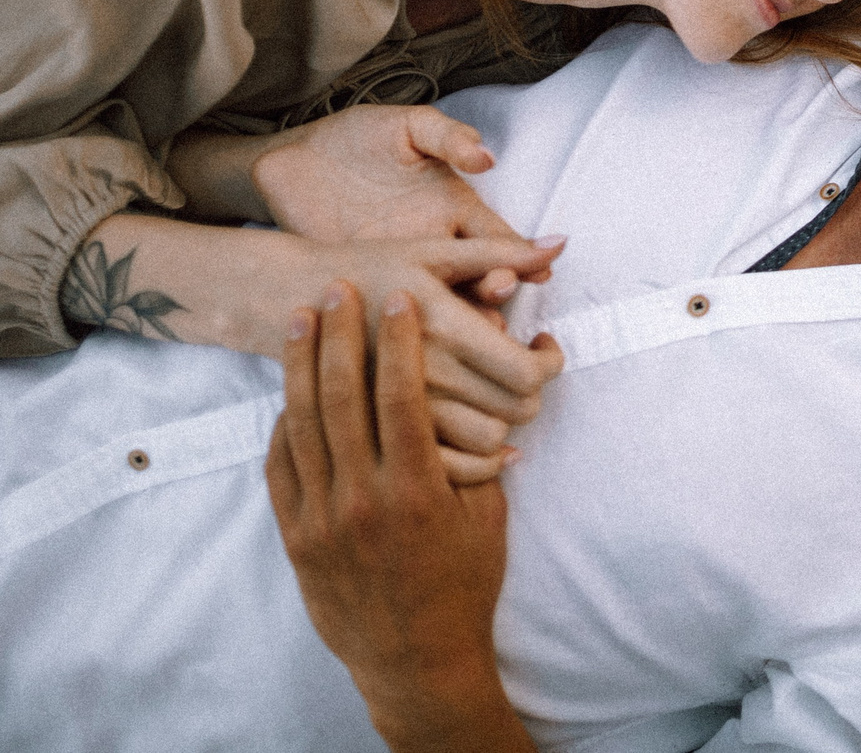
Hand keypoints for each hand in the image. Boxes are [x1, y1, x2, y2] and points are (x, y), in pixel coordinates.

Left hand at [254, 105, 551, 306]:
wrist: (291, 160)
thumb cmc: (356, 137)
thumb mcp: (407, 127)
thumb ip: (447, 137)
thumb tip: (485, 158)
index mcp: (454, 208)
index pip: (498, 238)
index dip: (523, 254)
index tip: (541, 267)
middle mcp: (435, 245)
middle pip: (478, 278)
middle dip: (494, 287)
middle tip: (498, 288)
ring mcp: (400, 270)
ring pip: (442, 306)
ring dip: (460, 317)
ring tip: (469, 324)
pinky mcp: (362, 287)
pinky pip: (392, 317)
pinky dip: (408, 332)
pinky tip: (417, 336)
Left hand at [266, 284, 538, 752]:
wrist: (415, 657)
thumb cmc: (465, 581)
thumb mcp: (487, 515)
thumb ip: (481, 452)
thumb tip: (492, 384)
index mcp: (417, 492)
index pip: (402, 398)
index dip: (399, 343)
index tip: (397, 298)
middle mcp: (362, 501)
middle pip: (342, 400)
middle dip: (340, 337)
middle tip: (337, 288)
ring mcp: (322, 520)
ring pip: (303, 425)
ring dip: (302, 366)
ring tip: (303, 321)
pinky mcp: (295, 537)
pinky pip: (282, 466)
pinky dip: (285, 421)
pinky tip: (291, 390)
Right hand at [284, 238, 566, 484]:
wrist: (289, 300)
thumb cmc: (370, 267)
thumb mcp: (434, 252)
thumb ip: (502, 253)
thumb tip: (560, 246)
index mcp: (442, 326)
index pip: (525, 370)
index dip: (549, 361)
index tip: (540, 344)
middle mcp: (424, 374)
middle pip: (516, 409)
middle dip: (531, 389)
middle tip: (522, 366)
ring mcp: (398, 411)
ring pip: (488, 442)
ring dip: (504, 420)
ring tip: (494, 394)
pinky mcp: (379, 435)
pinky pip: (449, 467)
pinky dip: (476, 458)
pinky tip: (479, 434)